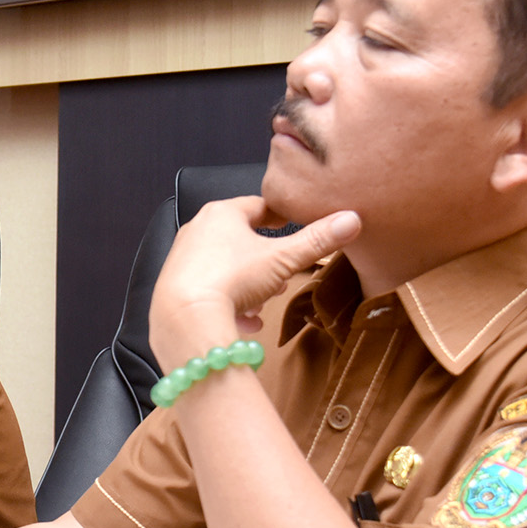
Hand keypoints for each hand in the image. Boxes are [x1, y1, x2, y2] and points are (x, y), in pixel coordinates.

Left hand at [148, 196, 359, 370]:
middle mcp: (196, 232)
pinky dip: (229, 305)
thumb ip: (318, 240)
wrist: (185, 317)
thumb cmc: (231, 278)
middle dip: (263, 258)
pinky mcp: (174, 289)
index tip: (289, 219)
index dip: (277, 215)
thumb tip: (352, 219)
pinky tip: (246, 321)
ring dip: (248, 284)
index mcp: (221, 214)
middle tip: (283, 272)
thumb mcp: (283, 259)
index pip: (256, 206)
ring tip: (264, 300)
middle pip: (238, 239)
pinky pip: (209, 293)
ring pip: (224, 268)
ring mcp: (182, 261)